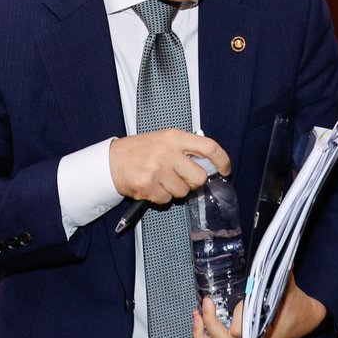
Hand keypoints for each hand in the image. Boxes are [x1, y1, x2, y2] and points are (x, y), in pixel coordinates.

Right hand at [108, 128, 228, 203]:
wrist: (112, 161)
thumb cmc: (141, 151)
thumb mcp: (165, 140)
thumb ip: (186, 149)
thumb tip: (209, 166)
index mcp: (175, 137)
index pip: (209, 147)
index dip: (222, 160)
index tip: (225, 170)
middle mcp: (168, 152)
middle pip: (199, 177)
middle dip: (194, 182)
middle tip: (182, 178)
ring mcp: (158, 170)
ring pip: (183, 192)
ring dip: (175, 190)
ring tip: (161, 180)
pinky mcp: (148, 186)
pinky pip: (167, 200)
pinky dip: (161, 197)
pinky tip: (152, 186)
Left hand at [192, 271, 325, 337]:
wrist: (307, 320)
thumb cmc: (297, 305)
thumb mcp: (289, 287)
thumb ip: (278, 273)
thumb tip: (269, 254)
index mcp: (263, 333)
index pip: (240, 331)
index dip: (236, 315)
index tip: (240, 298)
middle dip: (210, 323)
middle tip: (206, 301)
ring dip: (202, 335)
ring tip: (195, 314)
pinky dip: (206, 337)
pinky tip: (201, 319)